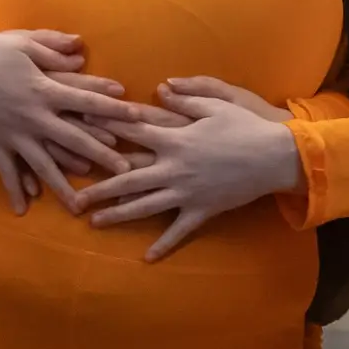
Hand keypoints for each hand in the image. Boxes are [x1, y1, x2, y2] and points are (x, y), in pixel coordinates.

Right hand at [0, 28, 147, 211]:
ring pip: (43, 164)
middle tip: (126, 172)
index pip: (87, 100)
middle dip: (101, 156)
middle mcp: (33, 116)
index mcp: (43, 88)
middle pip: (74, 139)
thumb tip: (81, 48)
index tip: (137, 117)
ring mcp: (13, 133)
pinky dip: (14, 189)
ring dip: (63, 187)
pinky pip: (6, 171)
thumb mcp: (22, 42)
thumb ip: (53, 47)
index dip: (113, 108)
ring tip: (81, 207)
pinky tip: (24, 209)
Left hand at [77, 78, 307, 258]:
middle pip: (127, 179)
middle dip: (98, 189)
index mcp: (174, 139)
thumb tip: (159, 89)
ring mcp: (186, 192)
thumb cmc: (247, 125)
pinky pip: (179, 231)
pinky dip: (164, 245)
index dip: (105, 130)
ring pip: (145, 207)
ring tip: (93, 222)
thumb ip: (185, 98)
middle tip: (72, 198)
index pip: (131, 133)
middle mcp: (174, 168)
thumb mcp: (217, 102)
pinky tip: (146, 259)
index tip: (79, 131)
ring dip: (117, 215)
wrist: (277, 156)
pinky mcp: (202, 210)